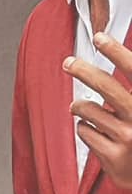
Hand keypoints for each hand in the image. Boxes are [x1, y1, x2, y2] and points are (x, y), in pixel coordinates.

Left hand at [67, 34, 131, 191]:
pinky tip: (95, 132)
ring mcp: (126, 137)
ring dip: (81, 107)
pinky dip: (85, 129)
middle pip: (106, 86)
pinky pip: (85, 133)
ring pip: (89, 111)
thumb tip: (114, 55)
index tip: (99, 37)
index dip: (116, 51)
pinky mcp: (113, 156)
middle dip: (84, 70)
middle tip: (68, 62)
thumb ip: (130, 89)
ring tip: (80, 107)